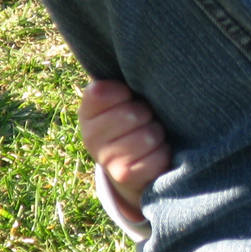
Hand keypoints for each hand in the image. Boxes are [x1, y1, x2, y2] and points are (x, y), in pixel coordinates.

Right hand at [78, 80, 171, 220]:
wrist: (132, 169)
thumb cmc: (131, 122)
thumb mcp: (121, 100)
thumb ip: (118, 84)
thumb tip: (129, 73)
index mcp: (87, 113)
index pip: (105, 92)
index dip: (126, 94)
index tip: (129, 99)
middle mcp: (90, 137)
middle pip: (134, 113)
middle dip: (148, 114)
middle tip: (145, 120)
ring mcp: (106, 160)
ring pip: (149, 135)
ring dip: (157, 134)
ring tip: (151, 136)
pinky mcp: (125, 177)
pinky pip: (157, 156)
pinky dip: (163, 153)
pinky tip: (155, 154)